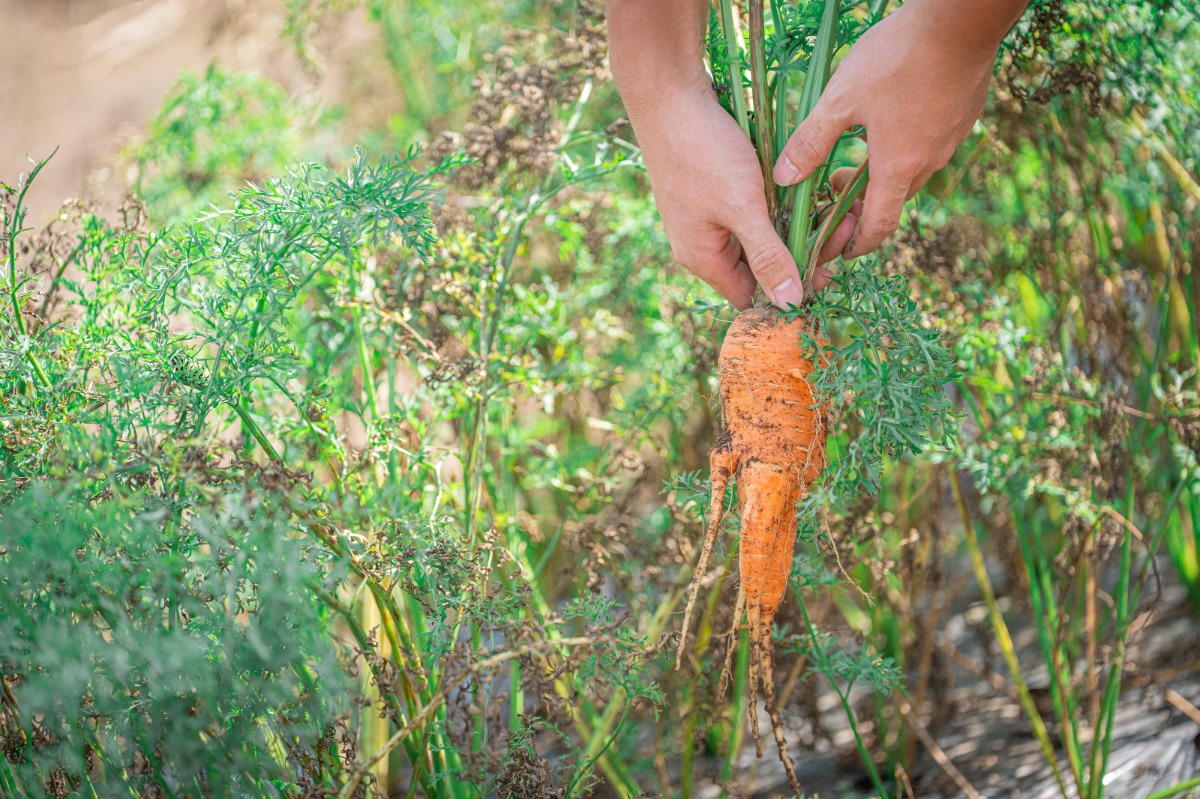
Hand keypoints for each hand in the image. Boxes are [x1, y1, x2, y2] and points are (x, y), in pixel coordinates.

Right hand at [629, 78, 855, 309]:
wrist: (669, 95)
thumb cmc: (703, 151)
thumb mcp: (743, 206)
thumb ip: (768, 256)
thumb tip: (790, 304)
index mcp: (703, 258)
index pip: (751, 297)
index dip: (788, 292)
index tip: (829, 272)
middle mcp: (702, 244)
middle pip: (758, 268)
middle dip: (801, 254)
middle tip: (841, 228)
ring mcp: (706, 218)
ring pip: (759, 238)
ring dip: (795, 228)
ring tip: (833, 208)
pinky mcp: (713, 193)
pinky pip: (752, 213)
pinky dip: (779, 208)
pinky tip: (804, 191)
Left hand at [772, 0, 1005, 258]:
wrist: (959, 20)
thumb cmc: (897, 58)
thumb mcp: (841, 99)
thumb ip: (811, 142)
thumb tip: (783, 178)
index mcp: (898, 167)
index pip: (879, 226)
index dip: (856, 245)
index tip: (839, 251)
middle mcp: (929, 162)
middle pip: (893, 201)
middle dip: (861, 207)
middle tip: (833, 194)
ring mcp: (951, 139)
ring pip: (911, 173)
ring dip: (882, 177)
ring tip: (855, 158)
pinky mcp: (963, 116)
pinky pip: (929, 147)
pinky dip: (904, 151)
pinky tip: (888, 126)